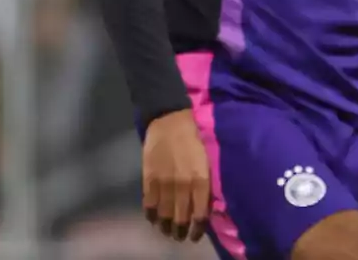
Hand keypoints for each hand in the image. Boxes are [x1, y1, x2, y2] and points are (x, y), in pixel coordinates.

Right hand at [142, 109, 209, 241]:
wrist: (171, 121)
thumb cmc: (195, 138)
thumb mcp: (208, 161)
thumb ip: (206, 183)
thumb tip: (207, 204)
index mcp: (201, 180)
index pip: (199, 215)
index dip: (197, 230)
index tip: (195, 236)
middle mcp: (183, 186)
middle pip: (181, 219)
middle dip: (181, 231)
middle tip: (180, 236)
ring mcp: (164, 184)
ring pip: (164, 215)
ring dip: (165, 227)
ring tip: (167, 231)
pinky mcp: (149, 179)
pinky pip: (149, 205)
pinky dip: (151, 215)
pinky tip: (153, 219)